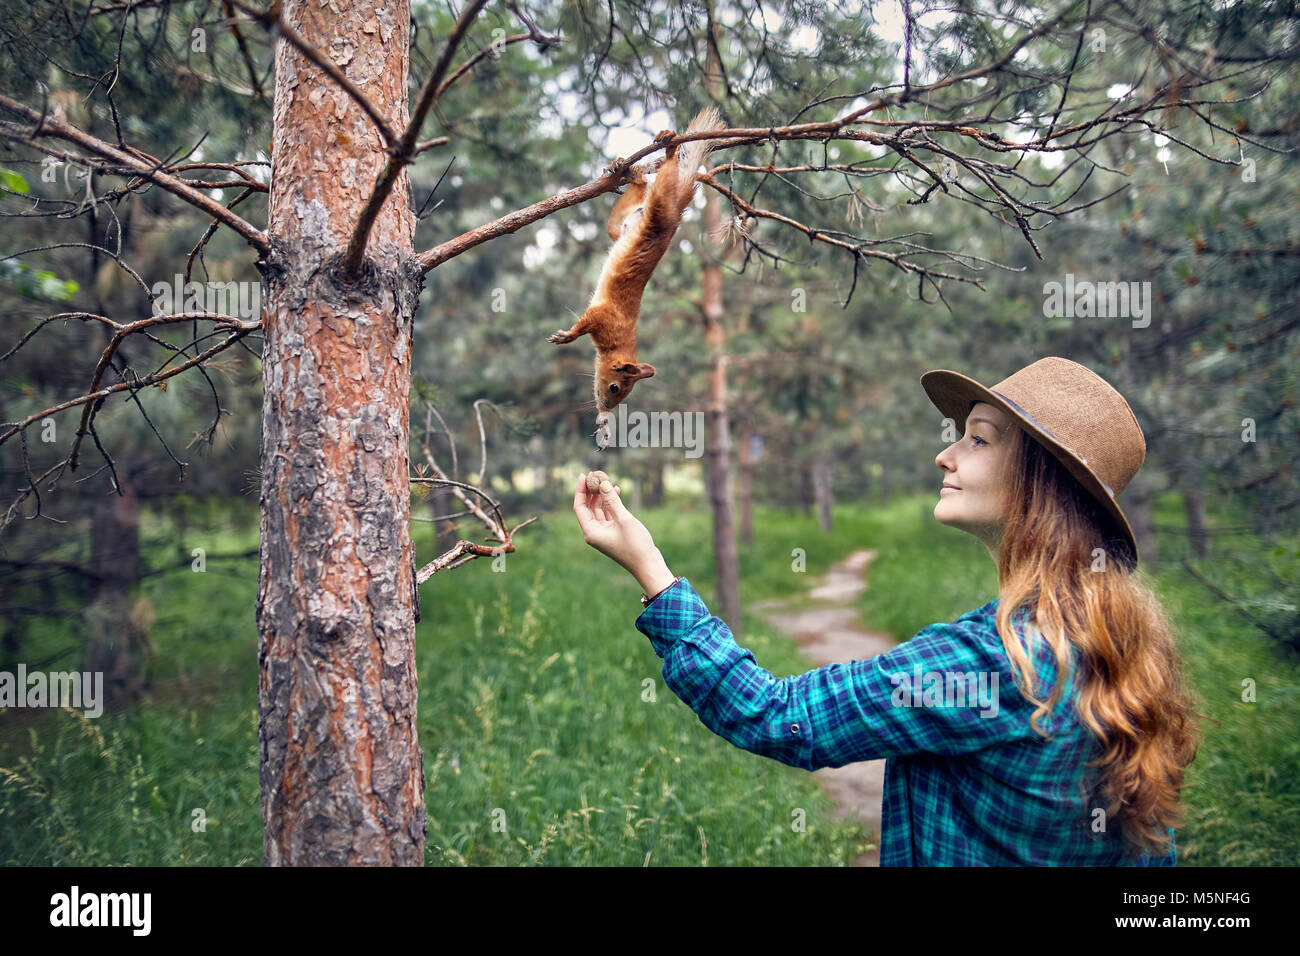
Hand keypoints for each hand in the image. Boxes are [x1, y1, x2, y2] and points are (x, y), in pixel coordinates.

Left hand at [572, 473, 667, 588]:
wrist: (648, 565)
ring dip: (601, 496)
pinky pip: (607, 514)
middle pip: (587, 507)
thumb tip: (602, 482)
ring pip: (598, 510)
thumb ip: (612, 500)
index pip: (580, 507)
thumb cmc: (636, 545)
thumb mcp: (623, 519)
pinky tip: (616, 491)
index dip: (580, 490)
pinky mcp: (613, 533)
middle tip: (596, 475)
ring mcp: (603, 534)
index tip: (584, 475)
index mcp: (591, 532)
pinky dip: (610, 503)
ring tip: (607, 481)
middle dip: (591, 491)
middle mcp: (594, 533)